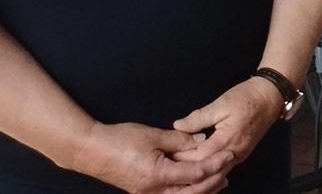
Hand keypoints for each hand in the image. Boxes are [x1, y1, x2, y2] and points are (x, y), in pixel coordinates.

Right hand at [73, 122, 219, 193]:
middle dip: (213, 182)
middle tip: (228, 170)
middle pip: (192, 193)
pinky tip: (194, 182)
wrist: (91, 151)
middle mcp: (154, 191)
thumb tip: (202, 141)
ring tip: (218, 178)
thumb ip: (180, 139)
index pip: (196, 174)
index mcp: (158, 175)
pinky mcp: (143, 192)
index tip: (230, 155)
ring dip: (201, 189)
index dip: (215, 164)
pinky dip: (186, 190)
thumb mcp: (154, 135)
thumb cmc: (121, 140)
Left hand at [171, 79, 284, 176]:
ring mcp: (238, 157)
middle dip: (188, 173)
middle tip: (169, 169)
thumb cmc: (246, 97)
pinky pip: (222, 171)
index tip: (166, 156)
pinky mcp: (240, 155)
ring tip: (180, 172)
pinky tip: (197, 170)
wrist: (271, 96)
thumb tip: (177, 126)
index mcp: (227, 141)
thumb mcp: (221, 103)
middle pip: (207, 174)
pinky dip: (208, 173)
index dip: (181, 159)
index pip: (199, 158)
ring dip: (198, 176)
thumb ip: (199, 117)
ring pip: (215, 176)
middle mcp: (233, 154)